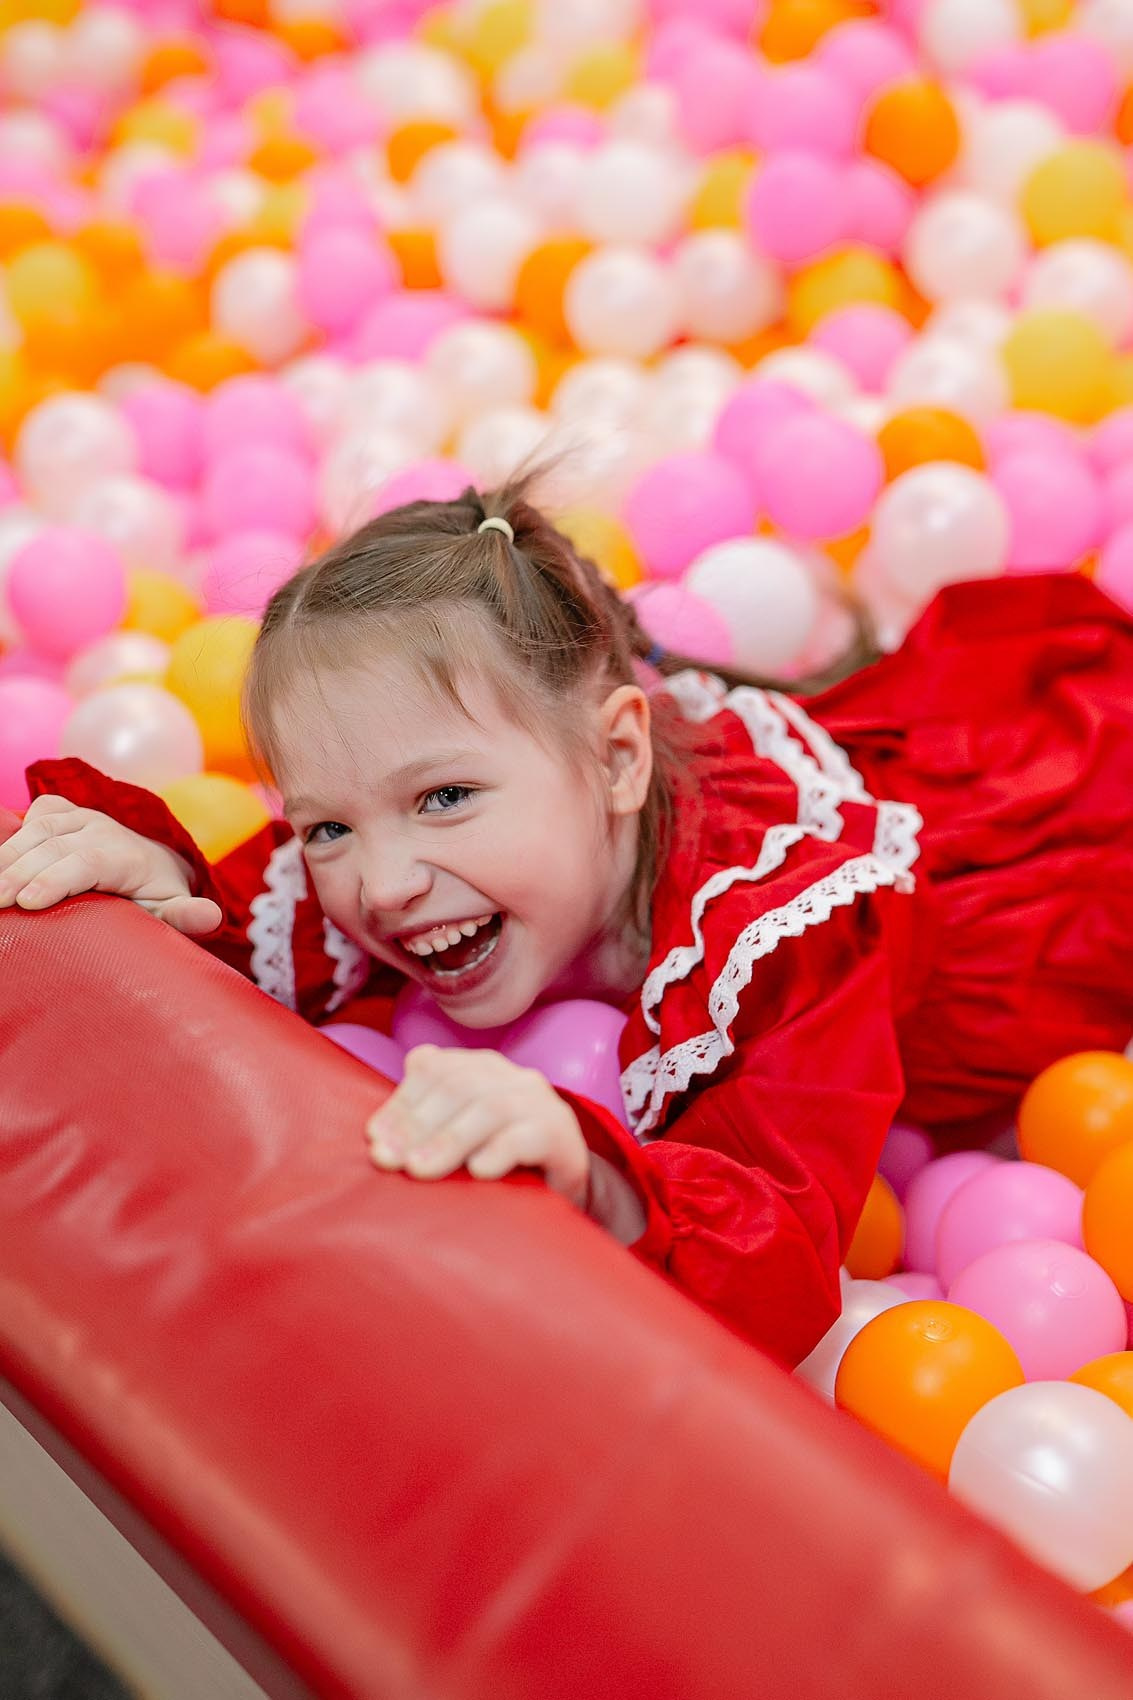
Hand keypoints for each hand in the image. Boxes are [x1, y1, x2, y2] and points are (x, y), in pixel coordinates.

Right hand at [0, 794, 221, 934]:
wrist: (155, 862)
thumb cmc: (157, 895)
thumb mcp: (173, 910)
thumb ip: (186, 916)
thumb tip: (210, 916)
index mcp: (128, 855)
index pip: (87, 862)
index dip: (56, 879)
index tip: (28, 902)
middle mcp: (103, 828)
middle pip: (53, 845)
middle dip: (19, 873)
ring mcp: (81, 817)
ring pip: (38, 828)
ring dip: (7, 856)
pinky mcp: (63, 813)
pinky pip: (36, 815)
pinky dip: (13, 835)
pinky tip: (1, 862)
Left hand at [367, 1044, 591, 1210]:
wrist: (559, 1188)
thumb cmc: (495, 1162)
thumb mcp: (455, 1139)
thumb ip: (423, 1127)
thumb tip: (376, 1140)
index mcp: (479, 1067)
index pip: (433, 1067)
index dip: (400, 1102)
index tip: (374, 1138)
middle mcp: (510, 1076)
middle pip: (459, 1086)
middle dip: (417, 1124)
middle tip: (389, 1160)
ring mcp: (540, 1102)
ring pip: (491, 1108)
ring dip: (449, 1140)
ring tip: (420, 1170)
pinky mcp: (563, 1135)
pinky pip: (529, 1136)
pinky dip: (499, 1151)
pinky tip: (478, 1172)